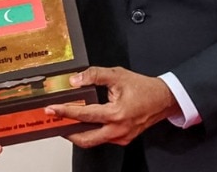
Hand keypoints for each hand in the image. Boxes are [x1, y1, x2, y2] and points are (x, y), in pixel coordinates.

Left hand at [45, 67, 178, 147]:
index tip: (52, 109)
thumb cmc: (144, 88)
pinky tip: (83, 122)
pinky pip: (102, 139)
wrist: (163, 99)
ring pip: (93, 141)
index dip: (65, 111)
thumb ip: (94, 75)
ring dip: (78, 132)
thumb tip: (75, 80)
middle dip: (67, 131)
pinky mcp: (123, 139)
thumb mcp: (118, 75)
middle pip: (85, 139)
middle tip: (55, 120)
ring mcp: (121, 137)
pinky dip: (90, 132)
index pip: (84, 115)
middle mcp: (118, 130)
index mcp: (116, 114)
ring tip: (66, 120)